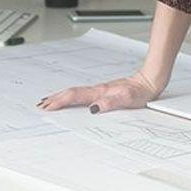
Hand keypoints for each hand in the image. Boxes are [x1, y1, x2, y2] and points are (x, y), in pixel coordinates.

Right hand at [38, 72, 160, 113]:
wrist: (149, 82)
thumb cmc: (141, 91)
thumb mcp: (128, 99)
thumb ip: (111, 103)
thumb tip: (94, 108)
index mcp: (100, 92)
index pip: (74, 96)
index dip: (59, 101)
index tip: (48, 107)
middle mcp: (97, 90)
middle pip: (71, 93)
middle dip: (55, 99)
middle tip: (41, 105)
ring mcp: (99, 90)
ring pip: (75, 93)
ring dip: (60, 97)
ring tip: (49, 102)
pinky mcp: (103, 92)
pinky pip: (82, 94)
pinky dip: (71, 97)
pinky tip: (71, 100)